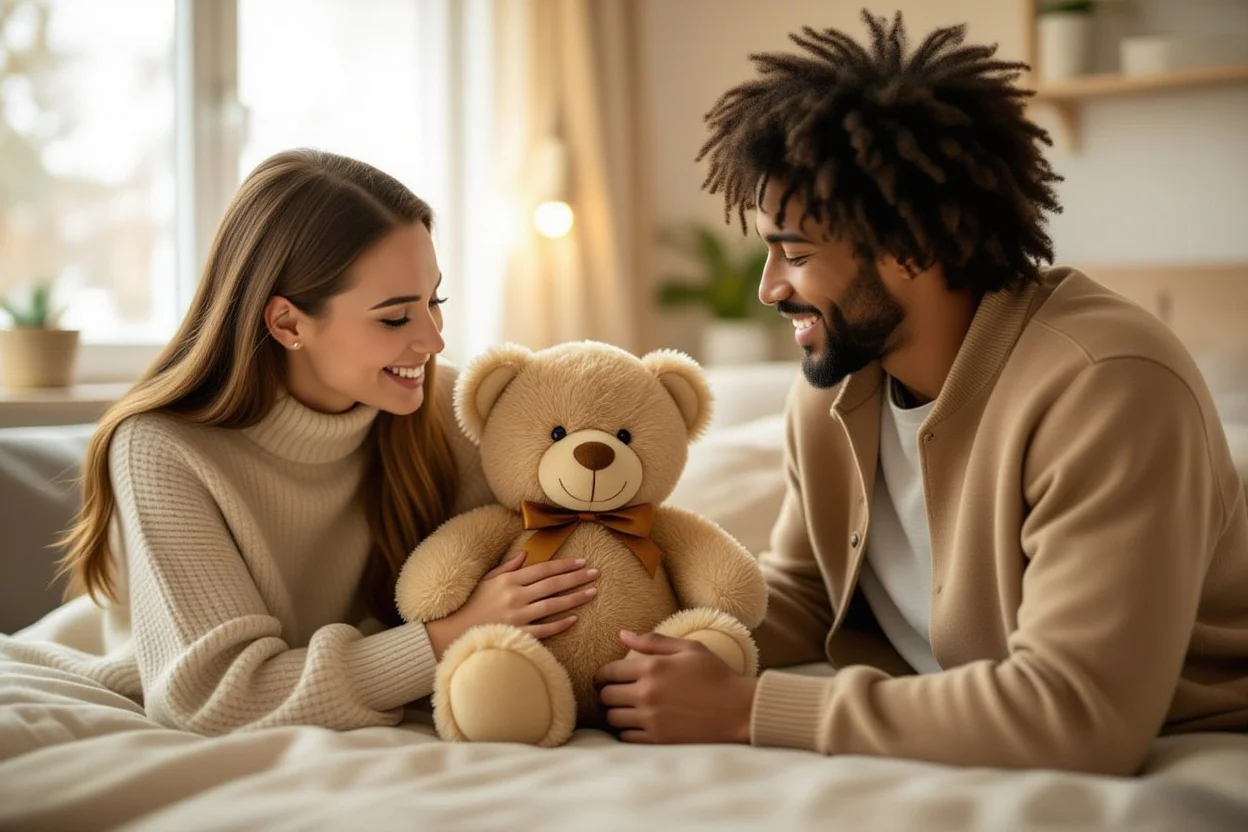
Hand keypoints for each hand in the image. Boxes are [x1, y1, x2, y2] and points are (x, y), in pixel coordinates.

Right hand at [426, 554, 597, 659]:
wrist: (451, 632)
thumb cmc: (469, 605)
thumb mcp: (487, 581)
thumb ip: (508, 568)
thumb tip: (526, 555)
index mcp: (509, 580)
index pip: (544, 569)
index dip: (565, 565)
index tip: (582, 561)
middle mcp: (515, 595)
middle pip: (553, 584)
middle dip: (577, 577)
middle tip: (596, 573)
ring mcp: (517, 616)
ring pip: (553, 605)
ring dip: (575, 598)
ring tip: (592, 593)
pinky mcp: (516, 634)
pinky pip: (543, 629)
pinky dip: (559, 624)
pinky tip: (574, 619)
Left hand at [594, 630, 756, 744]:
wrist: (739, 711)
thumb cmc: (716, 675)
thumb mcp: (689, 648)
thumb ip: (653, 641)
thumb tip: (622, 634)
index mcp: (652, 668)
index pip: (608, 673)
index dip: (601, 676)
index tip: (604, 679)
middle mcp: (647, 694)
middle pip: (606, 696)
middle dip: (606, 694)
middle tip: (614, 694)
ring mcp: (652, 719)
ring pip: (612, 718)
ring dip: (615, 714)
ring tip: (625, 710)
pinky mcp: (658, 740)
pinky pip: (626, 738)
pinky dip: (626, 732)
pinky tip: (637, 725)